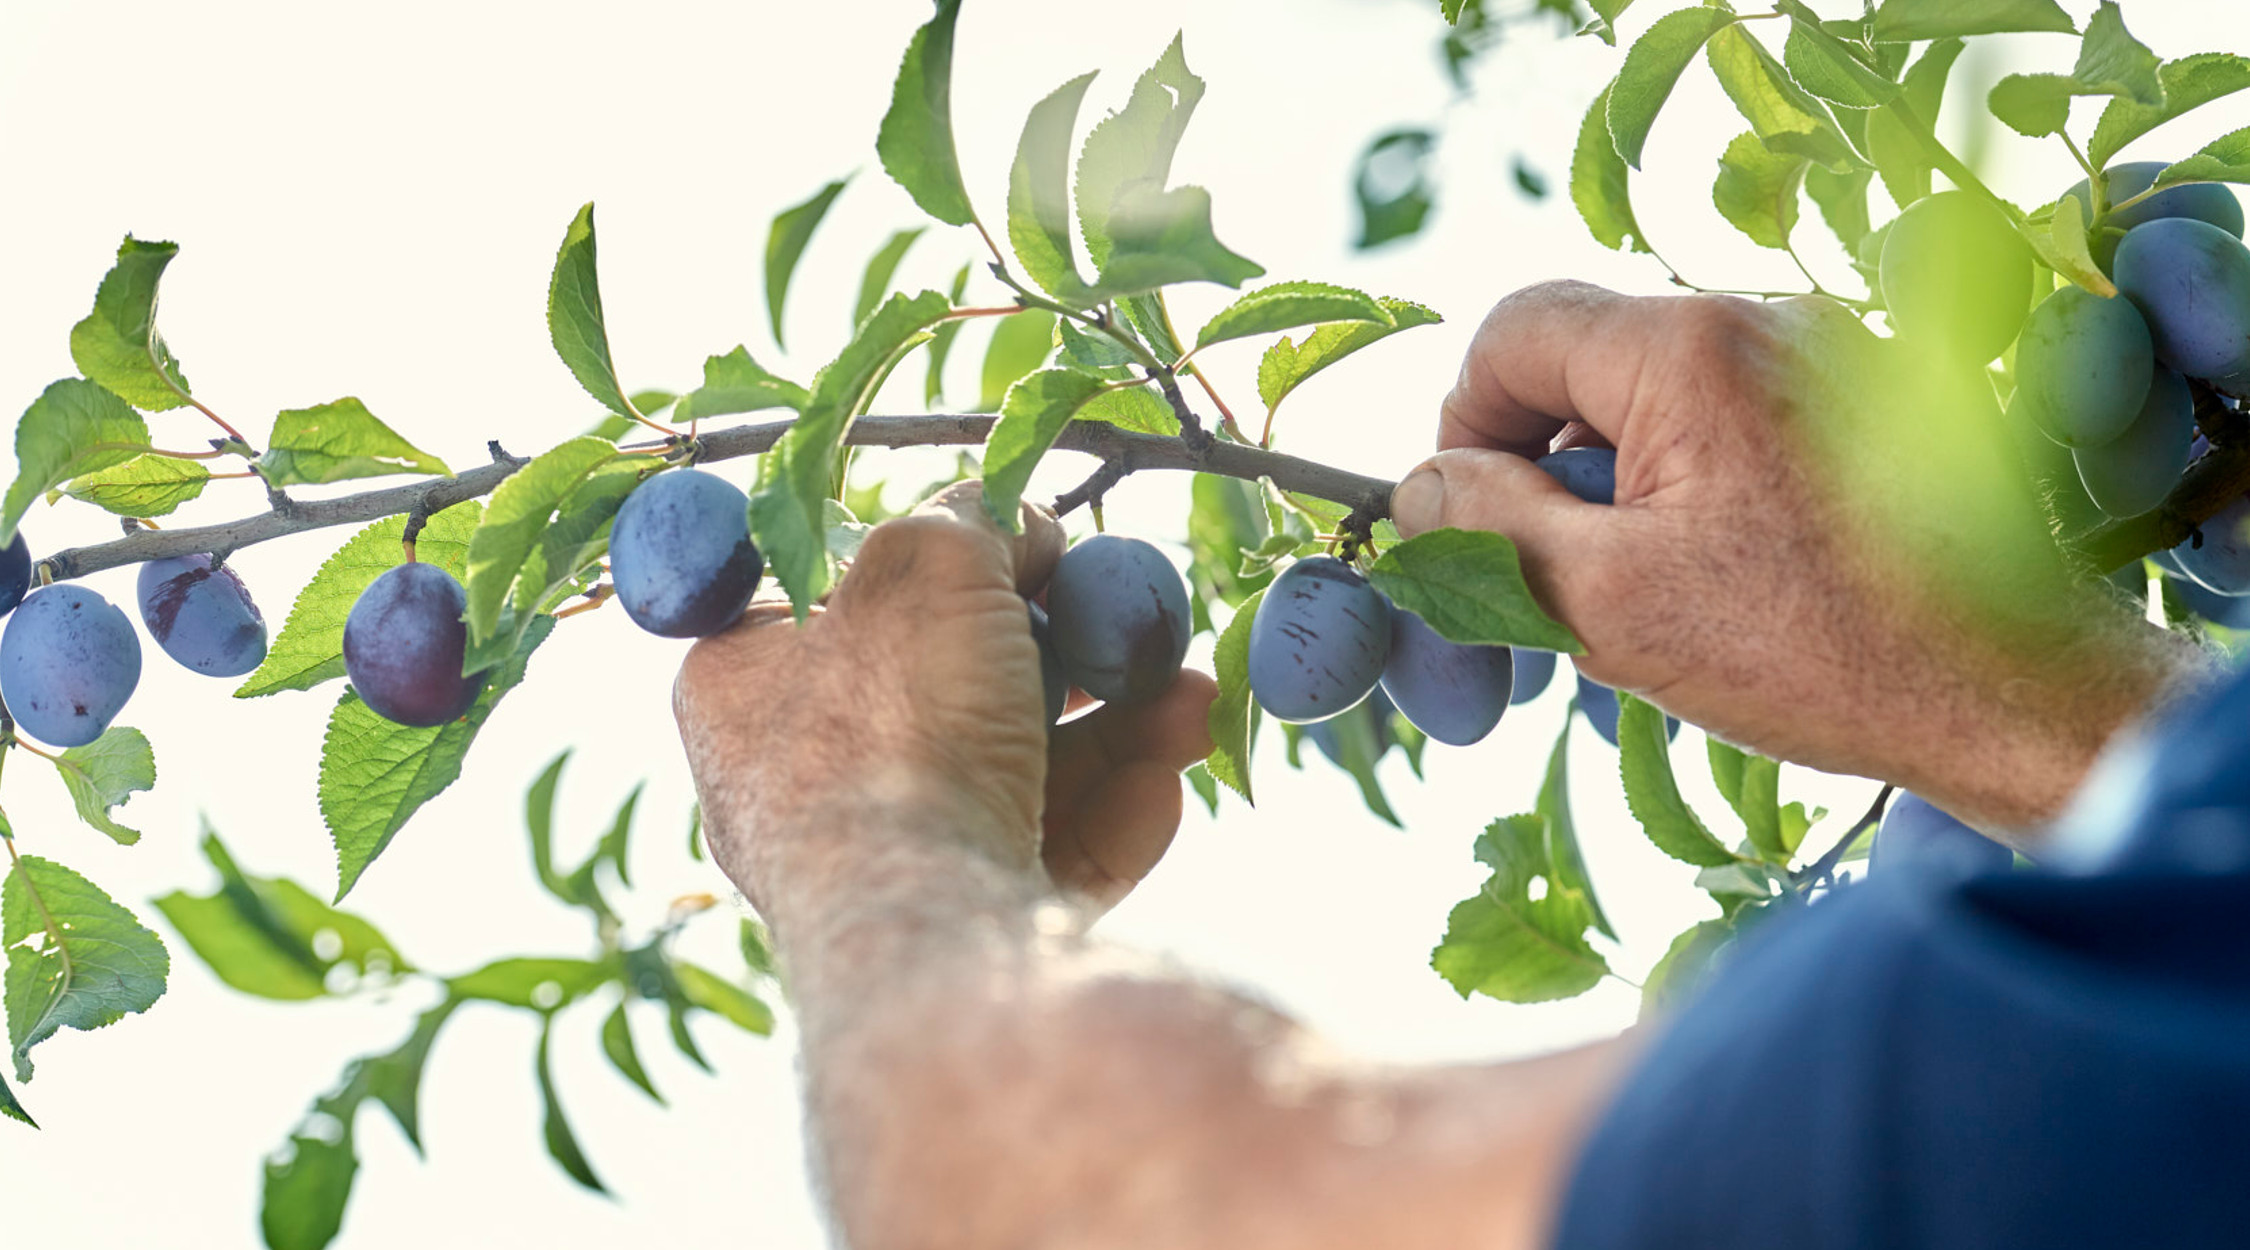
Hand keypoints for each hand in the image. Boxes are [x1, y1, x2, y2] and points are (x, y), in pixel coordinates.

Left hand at [673, 482, 1214, 932]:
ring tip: (1193, 697)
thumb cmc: (896, 725)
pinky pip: (1045, 850)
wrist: (931, 924)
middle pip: (949, 687)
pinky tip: (1169, 777)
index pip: (830, 601)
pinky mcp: (961, 928)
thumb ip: (979, 517)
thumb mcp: (932, 559)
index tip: (1019, 552)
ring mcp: (886, 863)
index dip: (930, 565)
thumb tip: (1025, 528)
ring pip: (1017, 770)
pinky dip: (1113, 810)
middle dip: (1067, 651)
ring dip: (1118, 726)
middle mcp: (802, 781)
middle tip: (1132, 624)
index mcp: (744, 687)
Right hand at [1391, 281, 2198, 829]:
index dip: (1463, 426)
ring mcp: (1821, 356)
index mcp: (1688, 347)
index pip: (1514, 332)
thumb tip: (1415, 487)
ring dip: (1615, 492)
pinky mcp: (1861, 407)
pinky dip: (1686, 495)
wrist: (2010, 698)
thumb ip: (1488, 528)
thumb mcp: (1609, 604)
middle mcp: (1758, 320)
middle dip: (1545, 470)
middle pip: (1584, 364)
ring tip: (1644, 600)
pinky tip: (1715, 588)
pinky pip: (1726, 425)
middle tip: (1552, 581)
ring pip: (1652, 402)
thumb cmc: (1816, 653)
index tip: (1467, 521)